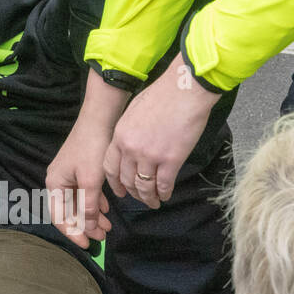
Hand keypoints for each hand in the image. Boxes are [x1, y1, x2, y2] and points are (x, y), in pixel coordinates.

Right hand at [46, 70, 127, 247]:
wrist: (99, 121)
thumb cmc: (91, 150)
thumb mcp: (90, 180)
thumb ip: (88, 206)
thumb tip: (88, 228)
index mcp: (54, 184)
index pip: (59, 217)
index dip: (72, 233)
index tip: (87, 245)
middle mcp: (58, 181)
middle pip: (68, 211)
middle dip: (84, 226)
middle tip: (102, 238)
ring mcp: (69, 175)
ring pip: (78, 203)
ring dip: (91, 216)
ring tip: (108, 226)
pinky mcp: (80, 170)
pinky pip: (85, 192)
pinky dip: (95, 203)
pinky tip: (106, 209)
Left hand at [105, 53, 219, 207]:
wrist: (183, 91)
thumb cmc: (161, 96)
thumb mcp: (133, 112)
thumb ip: (129, 131)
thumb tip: (131, 143)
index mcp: (120, 136)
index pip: (110, 166)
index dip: (114, 182)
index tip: (120, 190)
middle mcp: (131, 148)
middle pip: (126, 179)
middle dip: (132, 193)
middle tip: (139, 198)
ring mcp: (150, 156)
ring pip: (144, 186)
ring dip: (148, 197)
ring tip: (153, 202)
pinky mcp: (171, 160)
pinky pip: (164, 184)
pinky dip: (164, 193)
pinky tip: (166, 196)